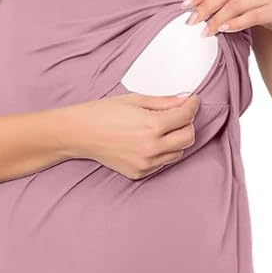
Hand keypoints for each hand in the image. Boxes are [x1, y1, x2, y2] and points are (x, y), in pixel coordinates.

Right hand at [65, 91, 199, 179]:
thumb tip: (185, 99)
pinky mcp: (140, 173)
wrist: (79, 133)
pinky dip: (161, 152)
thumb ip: (164, 101)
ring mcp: (146, 163)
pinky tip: (146, 142)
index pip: (186, 117)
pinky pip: (162, 163)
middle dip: (187, 124)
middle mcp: (152, 148)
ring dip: (175, 139)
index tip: (192, 101)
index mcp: (151, 126)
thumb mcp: (134, 100)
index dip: (192, 106)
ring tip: (160, 129)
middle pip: (188, 138)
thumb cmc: (103, 113)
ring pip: (178, 152)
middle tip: (178, 115)